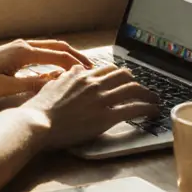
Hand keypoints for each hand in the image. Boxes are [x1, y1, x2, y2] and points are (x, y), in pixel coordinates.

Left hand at [0, 39, 93, 101]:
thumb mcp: (5, 88)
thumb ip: (32, 85)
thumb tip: (56, 83)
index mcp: (23, 52)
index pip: (58, 56)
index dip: (76, 65)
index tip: (91, 75)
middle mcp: (22, 46)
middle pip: (56, 47)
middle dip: (76, 56)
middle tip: (92, 69)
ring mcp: (16, 49)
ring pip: (48, 49)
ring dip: (64, 58)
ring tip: (79, 70)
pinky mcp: (11, 55)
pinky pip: (38, 54)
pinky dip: (52, 60)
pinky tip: (55, 72)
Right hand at [21, 65, 159, 150]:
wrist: (37, 122)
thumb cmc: (40, 108)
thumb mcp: (52, 85)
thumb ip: (67, 77)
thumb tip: (76, 70)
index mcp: (81, 76)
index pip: (107, 69)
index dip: (119, 75)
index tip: (125, 81)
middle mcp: (94, 83)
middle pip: (124, 75)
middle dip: (136, 82)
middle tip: (142, 90)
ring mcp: (101, 99)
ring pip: (133, 89)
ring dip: (148, 94)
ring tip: (154, 100)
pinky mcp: (106, 116)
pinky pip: (133, 108)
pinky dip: (147, 108)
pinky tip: (153, 111)